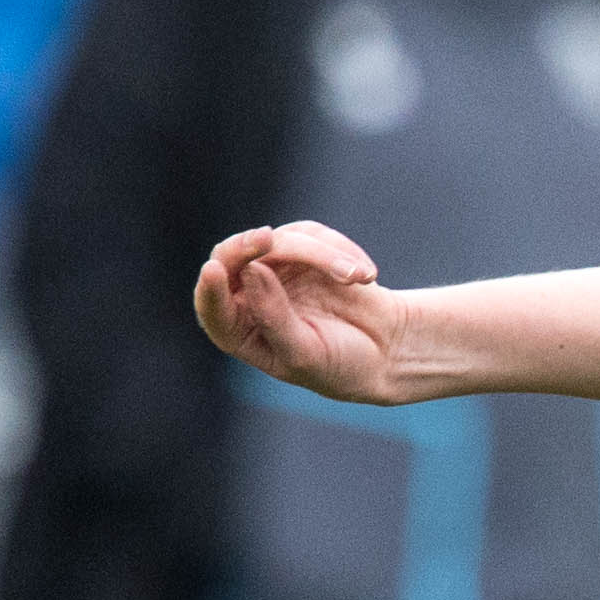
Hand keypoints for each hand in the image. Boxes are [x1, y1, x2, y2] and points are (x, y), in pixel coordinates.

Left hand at [195, 221, 415, 401]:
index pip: (212, 307)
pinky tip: (365, 276)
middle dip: (251, 246)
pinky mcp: (302, 250)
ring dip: (321, 254)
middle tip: (269, 238)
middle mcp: (249, 295)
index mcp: (240, 332)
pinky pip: (312, 234)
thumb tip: (251, 270)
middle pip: (237, 259)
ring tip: (357, 278)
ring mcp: (274, 268)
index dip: (211, 288)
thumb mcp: (306, 354)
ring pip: (281, 241)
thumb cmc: (340, 365)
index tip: (214, 269)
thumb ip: (274, 317)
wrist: (388, 351)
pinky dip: (341, 250)